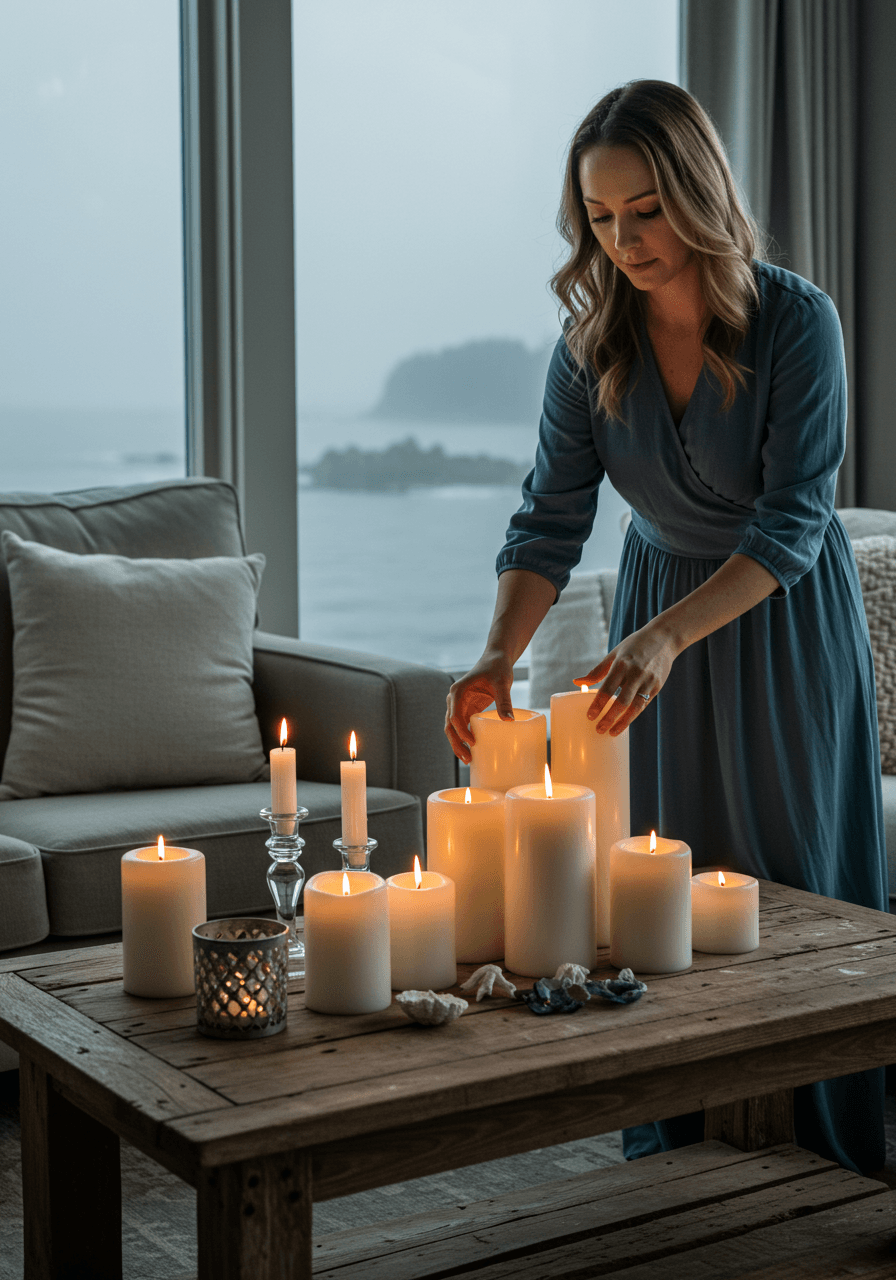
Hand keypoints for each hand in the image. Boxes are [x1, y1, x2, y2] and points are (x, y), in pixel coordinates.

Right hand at [445, 651, 513, 763]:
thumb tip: (509, 721)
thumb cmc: (497, 667)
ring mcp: (459, 704)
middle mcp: (454, 699)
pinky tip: (471, 749)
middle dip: (456, 743)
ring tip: (468, 759)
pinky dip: (464, 738)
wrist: (496, 659)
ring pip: (453, 728)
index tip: (472, 741)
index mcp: (458, 691)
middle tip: (467, 758)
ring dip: (458, 743)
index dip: (461, 731)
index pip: (454, 715)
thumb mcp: (502, 683)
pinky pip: (461, 726)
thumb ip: (504, 701)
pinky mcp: (466, 708)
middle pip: (449, 725)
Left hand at [575, 620, 676, 735]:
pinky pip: (644, 704)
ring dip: (623, 722)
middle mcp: (636, 674)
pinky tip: (624, 722)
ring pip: (635, 707)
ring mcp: (648, 681)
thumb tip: (576, 682)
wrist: (663, 639)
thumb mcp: (614, 654)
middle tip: (599, 729)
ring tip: (612, 732)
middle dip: (610, 718)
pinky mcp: (657, 686)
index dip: (598, 704)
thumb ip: (597, 671)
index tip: (590, 716)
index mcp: (622, 664)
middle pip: (622, 702)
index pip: (607, 689)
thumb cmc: (634, 646)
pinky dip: (633, 715)